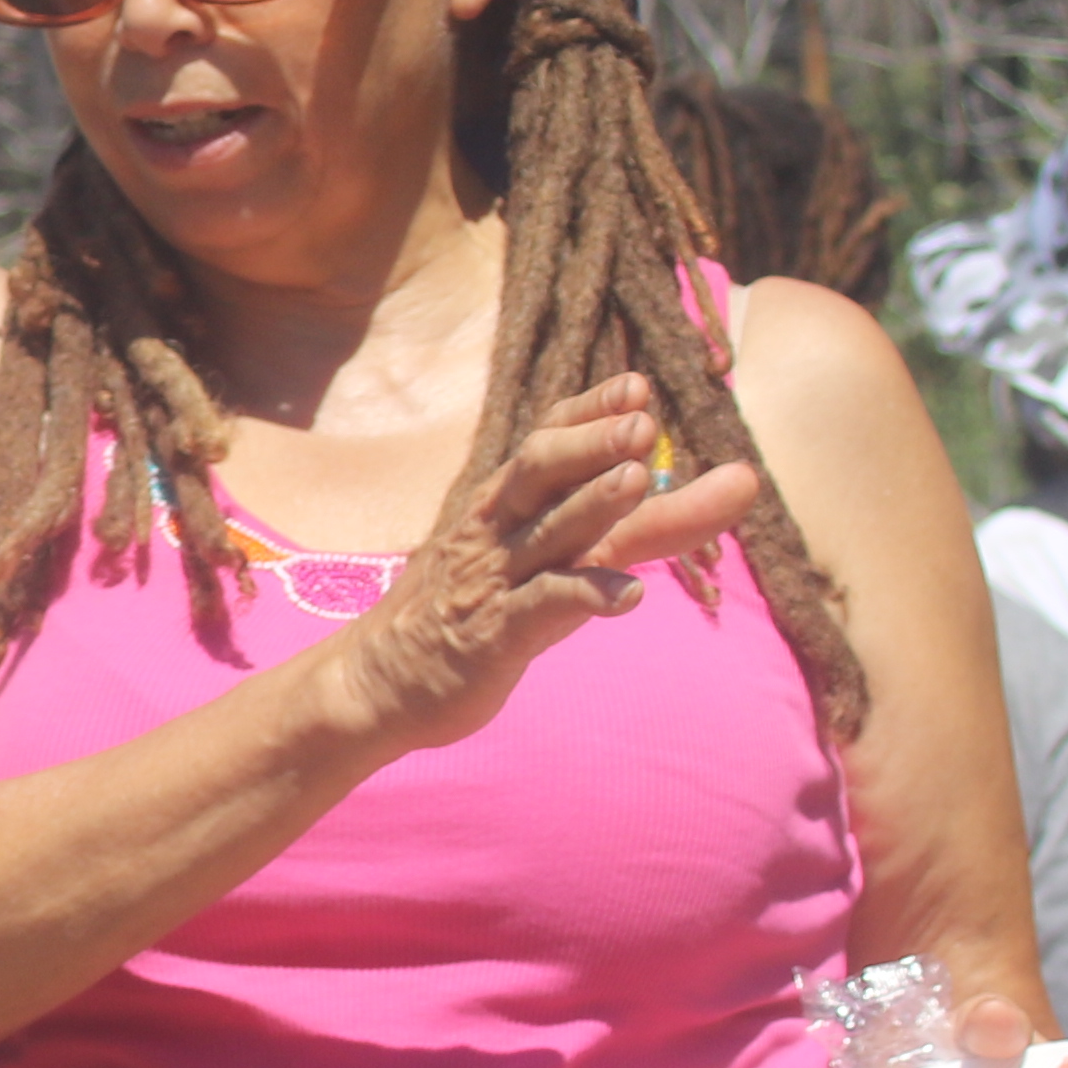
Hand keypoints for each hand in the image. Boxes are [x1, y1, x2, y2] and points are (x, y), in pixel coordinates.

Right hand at [324, 375, 765, 757]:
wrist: (384, 682)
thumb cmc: (476, 612)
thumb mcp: (544, 559)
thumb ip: (618, 526)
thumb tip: (682, 489)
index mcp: (506, 505)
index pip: (546, 442)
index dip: (589, 412)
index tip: (636, 386)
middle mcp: (499, 530)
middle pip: (541, 471)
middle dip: (592, 443)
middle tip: (644, 424)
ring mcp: (494, 580)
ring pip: (547, 532)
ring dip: (592, 503)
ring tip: (637, 478)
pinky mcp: (494, 636)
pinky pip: (540, 608)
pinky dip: (584, 596)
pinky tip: (631, 594)